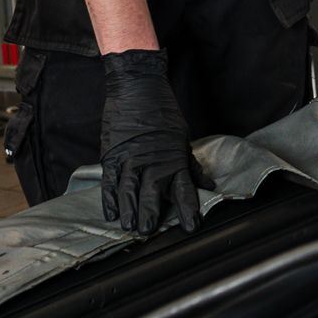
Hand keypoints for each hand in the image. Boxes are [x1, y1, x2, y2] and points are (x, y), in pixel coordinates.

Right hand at [99, 49, 202, 236]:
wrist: (138, 85)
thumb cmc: (162, 112)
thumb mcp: (181, 137)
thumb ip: (191, 165)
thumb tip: (208, 185)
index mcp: (174, 157)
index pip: (184, 189)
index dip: (188, 209)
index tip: (191, 227)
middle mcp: (152, 160)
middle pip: (152, 193)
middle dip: (151, 214)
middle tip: (148, 232)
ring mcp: (129, 157)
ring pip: (128, 190)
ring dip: (129, 210)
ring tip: (130, 226)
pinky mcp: (112, 154)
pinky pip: (109, 181)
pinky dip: (109, 198)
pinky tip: (111, 213)